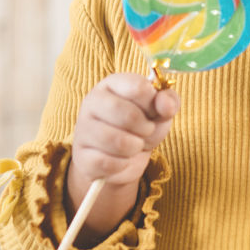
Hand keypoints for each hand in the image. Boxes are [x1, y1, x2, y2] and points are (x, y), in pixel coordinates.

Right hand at [70, 73, 179, 194]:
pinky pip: (108, 163)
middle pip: (127, 115)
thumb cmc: (141, 127)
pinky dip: (122, 164)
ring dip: (135, 147)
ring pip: (117, 141)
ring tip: (135, 145)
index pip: (137, 86)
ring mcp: (83, 129)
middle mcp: (92, 102)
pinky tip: (121, 159)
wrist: (123, 158)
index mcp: (112, 84)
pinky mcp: (82, 156)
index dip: (152, 102)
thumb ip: (168, 102)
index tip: (153, 110)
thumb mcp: (159, 112)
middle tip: (146, 130)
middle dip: (145, 128)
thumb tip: (166, 105)